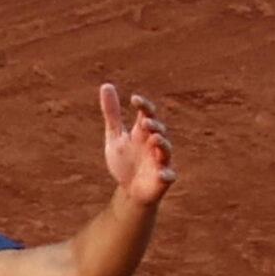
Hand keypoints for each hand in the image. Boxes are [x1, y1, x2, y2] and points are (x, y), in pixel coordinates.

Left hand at [101, 83, 175, 205]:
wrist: (130, 190)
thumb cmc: (125, 161)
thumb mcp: (115, 137)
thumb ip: (112, 113)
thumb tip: (106, 85)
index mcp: (143, 133)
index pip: (147, 114)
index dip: (144, 106)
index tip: (134, 100)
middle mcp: (155, 144)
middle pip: (159, 130)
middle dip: (154, 126)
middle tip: (145, 122)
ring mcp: (161, 161)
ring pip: (166, 150)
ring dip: (162, 144)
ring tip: (154, 139)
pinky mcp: (164, 178)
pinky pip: (168, 176)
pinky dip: (166, 174)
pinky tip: (162, 174)